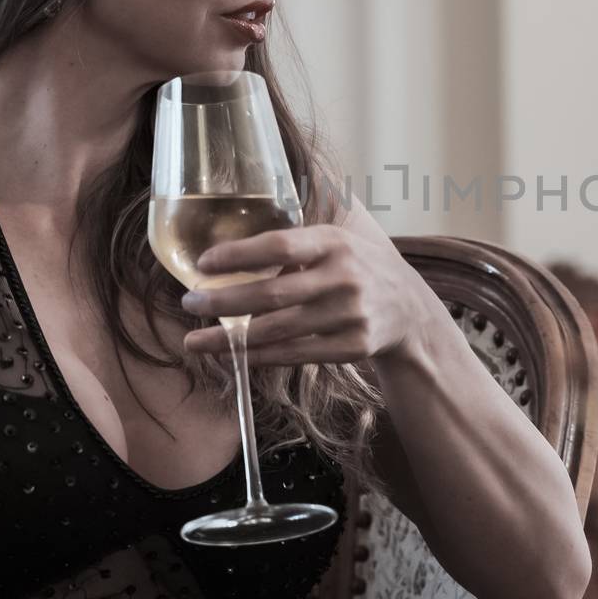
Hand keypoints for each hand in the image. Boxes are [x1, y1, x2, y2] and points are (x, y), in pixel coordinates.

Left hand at [180, 223, 434, 367]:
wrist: (408, 308)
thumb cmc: (354, 268)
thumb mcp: (335, 241)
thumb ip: (292, 243)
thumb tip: (223, 244)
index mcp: (334, 242)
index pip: (281, 245)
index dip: (239, 255)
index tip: (203, 264)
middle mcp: (344, 276)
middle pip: (274, 293)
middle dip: (224, 301)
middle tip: (189, 304)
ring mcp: (350, 314)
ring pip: (279, 330)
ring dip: (231, 339)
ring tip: (194, 341)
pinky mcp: (353, 346)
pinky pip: (295, 354)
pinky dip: (259, 357)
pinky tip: (232, 355)